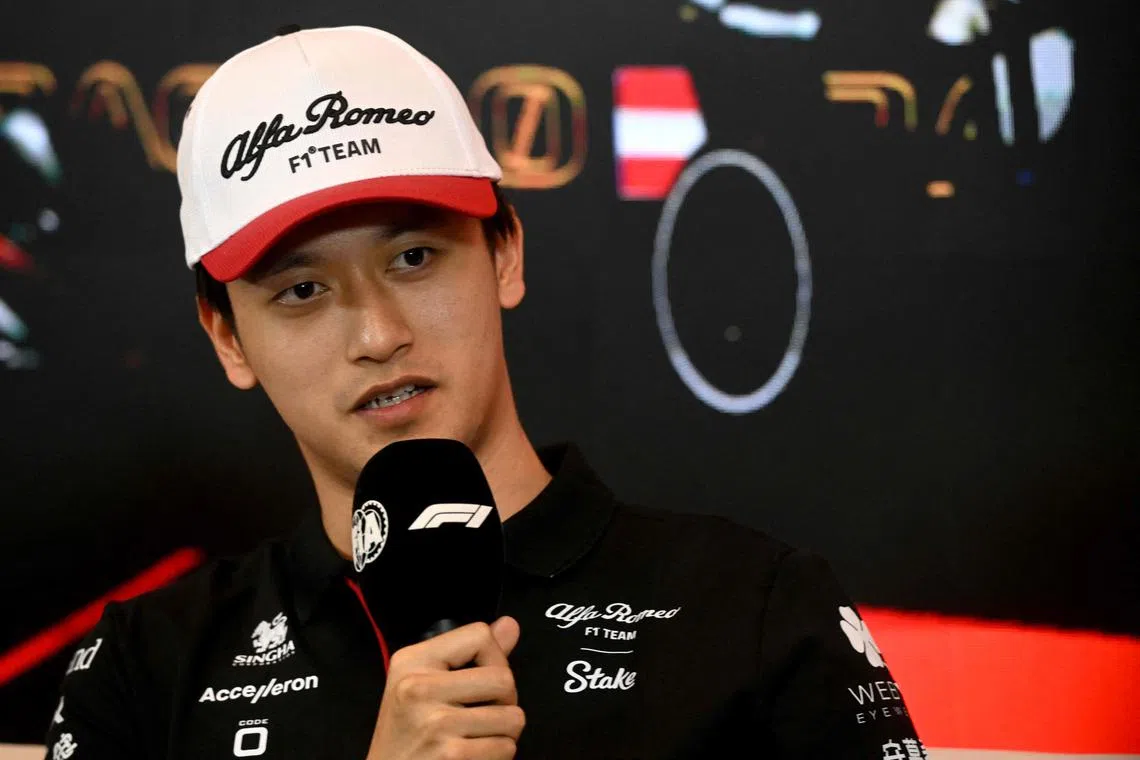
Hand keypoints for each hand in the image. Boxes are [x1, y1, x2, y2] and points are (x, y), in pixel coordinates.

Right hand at [365, 616, 524, 759]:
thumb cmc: (407, 733)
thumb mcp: (424, 684)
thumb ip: (470, 654)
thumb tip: (510, 624)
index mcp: (412, 661)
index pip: (480, 635)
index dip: (496, 658)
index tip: (482, 680)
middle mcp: (418, 687)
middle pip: (504, 678)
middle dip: (506, 701)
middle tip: (484, 714)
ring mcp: (434, 722)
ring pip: (513, 717)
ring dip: (504, 732)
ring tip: (478, 735)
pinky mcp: (450, 755)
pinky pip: (505, 747)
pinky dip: (498, 754)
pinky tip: (473, 753)